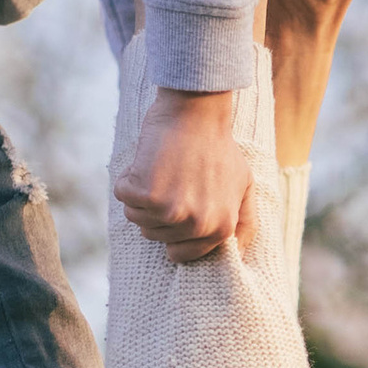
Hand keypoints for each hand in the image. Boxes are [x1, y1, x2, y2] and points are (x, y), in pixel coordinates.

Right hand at [114, 86, 253, 264]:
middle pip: (153, 234)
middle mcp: (197, 225)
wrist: (197, 112)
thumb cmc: (218, 147)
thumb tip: (239, 255)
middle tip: (174, 177)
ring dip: (141, 192)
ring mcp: (172, 211)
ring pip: (135, 217)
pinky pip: (123, 196)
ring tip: (164, 168)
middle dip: (156, 207)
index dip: (171, 227)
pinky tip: (150, 161)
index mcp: (221, 229)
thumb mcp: (244, 186)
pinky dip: (129, 177)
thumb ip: (245, 223)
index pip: (179, 253)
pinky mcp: (148, 194)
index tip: (177, 202)